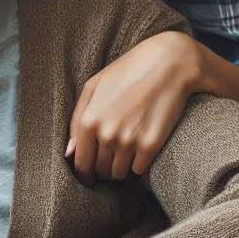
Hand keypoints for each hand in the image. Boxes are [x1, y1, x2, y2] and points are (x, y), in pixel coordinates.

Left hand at [68, 30, 200, 182]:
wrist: (169, 63)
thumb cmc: (128, 71)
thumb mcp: (94, 86)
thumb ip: (76, 119)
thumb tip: (70, 152)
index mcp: (88, 121)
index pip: (81, 164)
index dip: (86, 172)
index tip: (91, 173)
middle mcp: (106, 134)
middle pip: (101, 170)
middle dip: (104, 167)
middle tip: (112, 155)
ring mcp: (129, 141)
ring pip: (119, 173)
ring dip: (121, 167)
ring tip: (127, 150)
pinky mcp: (151, 144)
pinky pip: (139, 169)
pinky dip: (139, 163)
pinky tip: (142, 147)